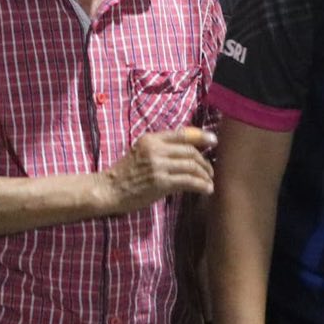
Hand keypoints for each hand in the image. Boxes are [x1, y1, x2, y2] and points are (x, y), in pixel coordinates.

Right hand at [101, 127, 215, 213]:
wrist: (109, 190)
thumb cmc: (125, 173)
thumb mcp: (141, 152)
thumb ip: (160, 149)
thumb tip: (186, 151)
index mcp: (150, 139)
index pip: (182, 134)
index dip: (201, 136)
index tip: (214, 141)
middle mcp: (155, 149)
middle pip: (190, 151)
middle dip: (204, 161)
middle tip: (210, 170)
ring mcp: (158, 166)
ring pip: (192, 166)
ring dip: (204, 175)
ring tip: (209, 181)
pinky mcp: (161, 182)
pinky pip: (188, 181)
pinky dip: (201, 185)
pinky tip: (206, 190)